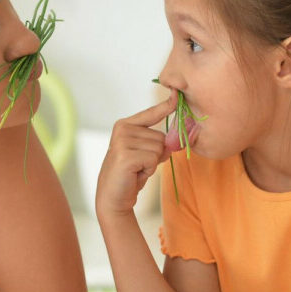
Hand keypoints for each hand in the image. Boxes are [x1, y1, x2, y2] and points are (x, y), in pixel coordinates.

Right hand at [96, 97, 175, 217]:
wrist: (114, 197)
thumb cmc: (130, 174)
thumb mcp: (145, 154)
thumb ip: (158, 143)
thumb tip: (175, 139)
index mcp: (125, 125)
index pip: (151, 113)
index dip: (166, 105)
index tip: (176, 94)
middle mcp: (123, 129)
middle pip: (161, 137)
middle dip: (156, 154)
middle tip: (140, 165)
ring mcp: (122, 141)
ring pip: (159, 148)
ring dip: (152, 164)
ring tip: (136, 169)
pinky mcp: (126, 155)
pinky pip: (153, 159)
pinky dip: (149, 170)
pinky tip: (135, 174)